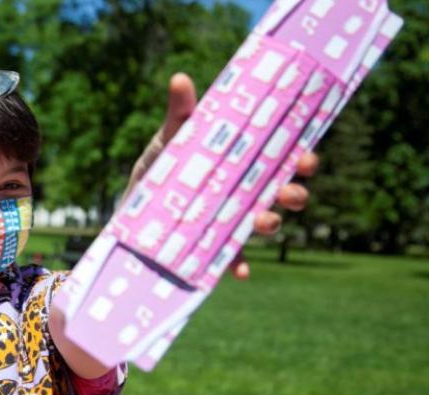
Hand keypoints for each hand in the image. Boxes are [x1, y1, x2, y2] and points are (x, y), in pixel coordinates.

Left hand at [124, 73, 318, 279]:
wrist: (131, 207)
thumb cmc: (160, 166)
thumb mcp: (170, 138)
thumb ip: (180, 113)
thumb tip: (180, 79)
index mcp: (244, 163)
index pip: (283, 159)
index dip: (301, 159)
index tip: (306, 157)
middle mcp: (245, 193)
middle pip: (283, 193)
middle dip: (294, 193)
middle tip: (289, 191)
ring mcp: (233, 221)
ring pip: (265, 224)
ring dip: (270, 224)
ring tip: (262, 221)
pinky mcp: (214, 247)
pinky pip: (232, 259)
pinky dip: (238, 266)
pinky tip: (240, 271)